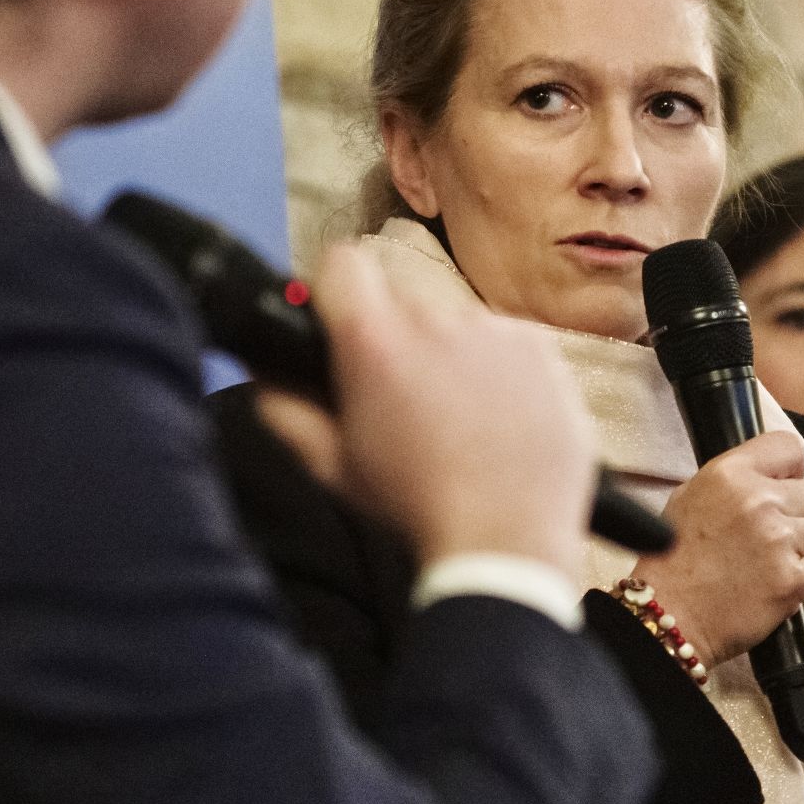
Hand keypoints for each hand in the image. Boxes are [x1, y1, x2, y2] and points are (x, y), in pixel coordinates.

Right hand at [279, 242, 592, 574]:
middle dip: (396, 338)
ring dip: (450, 356)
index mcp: (375, 341)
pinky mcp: (540, 348)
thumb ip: (284, 407)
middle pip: (402, 300)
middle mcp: (436, 320)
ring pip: (456, 324)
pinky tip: (498, 422)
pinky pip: (506, 343)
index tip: (343, 324)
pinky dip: (499, 372)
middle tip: (403, 398)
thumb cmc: (415, 507)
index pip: (342, 263)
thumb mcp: (332, 466)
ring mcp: (495, 331)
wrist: (507, 540)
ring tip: (458, 422)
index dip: (338, 292)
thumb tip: (263, 369)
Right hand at [628, 430, 803, 664]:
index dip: (790, 470)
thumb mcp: (691, 495)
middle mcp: (758, 501)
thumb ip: (736, 480)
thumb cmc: (673, 559)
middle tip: (765, 539)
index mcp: (730, 473)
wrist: (668, 613)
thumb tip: (775, 475)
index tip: (785, 485)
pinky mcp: (791, 578)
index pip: (789, 447)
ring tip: (767, 564)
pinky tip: (774, 583)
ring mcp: (778, 540)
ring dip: (801, 549)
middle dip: (794, 516)